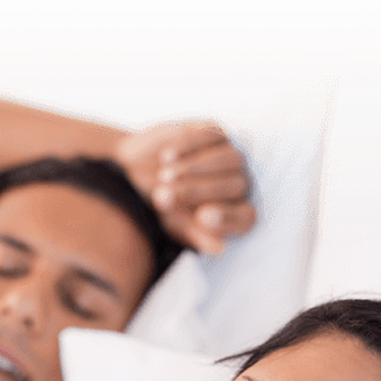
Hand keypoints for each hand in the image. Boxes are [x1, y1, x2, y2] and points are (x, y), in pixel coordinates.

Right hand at [115, 121, 255, 253]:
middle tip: (165, 196)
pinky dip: (189, 147)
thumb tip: (219, 249)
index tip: (202, 218)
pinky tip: (166, 157)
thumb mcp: (175, 224)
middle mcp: (241, 182)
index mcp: (236, 211)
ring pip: (228, 158)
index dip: (228, 218)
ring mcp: (230, 154)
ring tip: (164, 177)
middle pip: (236, 185)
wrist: (133, 170)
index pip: (247, 217)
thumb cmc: (162, 203)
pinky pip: (211, 135)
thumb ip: (197, 234)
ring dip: (195, 168)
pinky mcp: (215, 132)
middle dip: (198, 191)